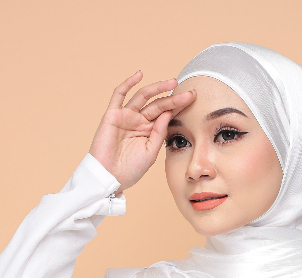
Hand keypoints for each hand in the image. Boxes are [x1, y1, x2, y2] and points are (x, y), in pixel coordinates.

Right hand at [89, 71, 195, 191]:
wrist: (109, 178)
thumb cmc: (130, 170)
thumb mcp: (150, 152)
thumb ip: (159, 132)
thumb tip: (169, 113)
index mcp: (149, 132)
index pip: (166, 115)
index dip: (178, 107)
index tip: (192, 100)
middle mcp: (138, 122)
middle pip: (158, 105)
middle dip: (173, 98)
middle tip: (189, 93)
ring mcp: (126, 117)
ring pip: (143, 96)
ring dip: (157, 88)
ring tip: (172, 82)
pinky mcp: (112, 115)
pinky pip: (119, 95)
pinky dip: (128, 83)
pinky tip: (139, 75)